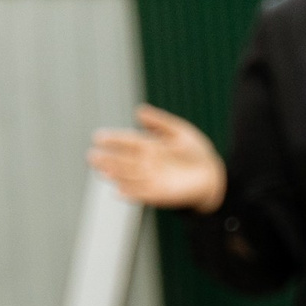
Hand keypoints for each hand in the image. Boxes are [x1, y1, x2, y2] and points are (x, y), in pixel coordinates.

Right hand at [88, 105, 227, 210]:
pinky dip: (130, 194)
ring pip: (128, 176)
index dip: (113, 139)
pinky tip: (118, 192)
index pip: (127, 141)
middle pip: (122, 160)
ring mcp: (150, 178)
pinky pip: (141, 194)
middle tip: (92, 156)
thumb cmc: (195, 153)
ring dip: (115, 175)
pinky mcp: (158, 194)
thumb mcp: (180, 132)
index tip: (98, 137)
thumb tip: (139, 110)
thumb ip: (159, 122)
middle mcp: (145, 162)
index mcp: (148, 145)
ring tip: (102, 171)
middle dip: (108, 159)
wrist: (213, 176)